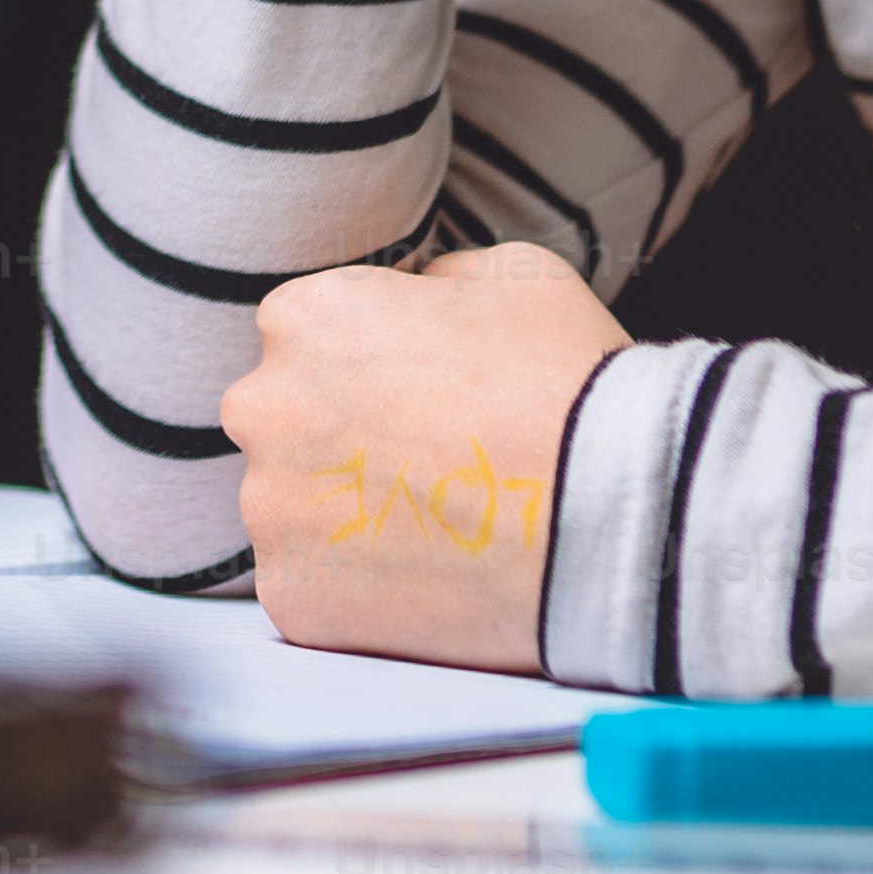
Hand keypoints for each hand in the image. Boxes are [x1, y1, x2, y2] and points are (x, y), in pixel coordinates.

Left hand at [220, 241, 633, 670]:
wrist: (608, 515)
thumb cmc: (568, 380)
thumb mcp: (512, 275)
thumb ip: (436, 279)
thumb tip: (418, 295)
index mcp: (305, 317)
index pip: (309, 335)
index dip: (374, 363)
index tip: (426, 393)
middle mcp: (264, 407)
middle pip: (286, 420)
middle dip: (341, 437)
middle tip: (429, 462)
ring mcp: (271, 512)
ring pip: (292, 508)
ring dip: (346, 513)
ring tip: (438, 524)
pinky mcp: (293, 599)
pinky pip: (312, 585)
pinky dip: (358, 586)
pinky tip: (428, 575)